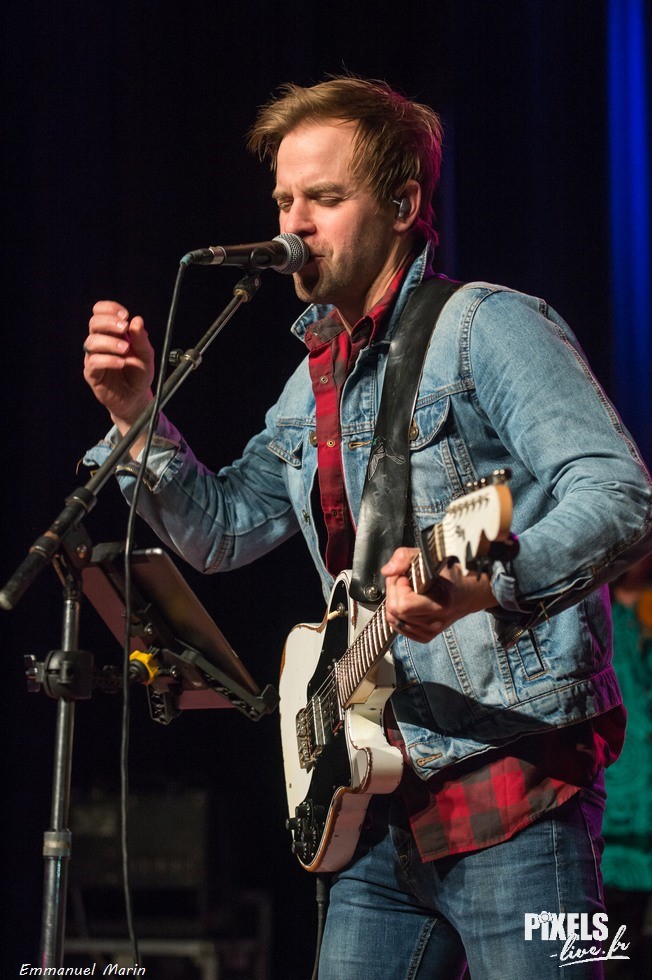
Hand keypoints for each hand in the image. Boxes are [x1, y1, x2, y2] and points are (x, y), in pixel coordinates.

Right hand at [83, 300, 154, 435]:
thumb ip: (141, 339)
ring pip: (91, 342)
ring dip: (109, 342)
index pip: (101, 312)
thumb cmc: (139, 374)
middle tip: (124, 328)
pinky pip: (94, 362)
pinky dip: (108, 360)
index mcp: (112, 334)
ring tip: (125, 349)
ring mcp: (94, 358)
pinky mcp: (92, 374)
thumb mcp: (146, 355)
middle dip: (108, 322)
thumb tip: (137, 320)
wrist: (136, 398)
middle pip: (93, 323)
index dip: (109, 309)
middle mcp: (100, 343)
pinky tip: (121, 363)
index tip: (125, 315)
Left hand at [382, 547, 495, 642]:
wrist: (469, 591)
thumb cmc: (451, 572)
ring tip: (406, 589)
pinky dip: (397, 614)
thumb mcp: (430, 555)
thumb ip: (405, 558)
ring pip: (394, 620)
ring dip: (394, 601)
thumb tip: (387, 571)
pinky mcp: (426, 636)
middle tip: (403, 579)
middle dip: (393, 591)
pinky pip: (398, 628)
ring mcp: (431, 631)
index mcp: (440, 603)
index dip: (398, 586)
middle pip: (395, 612)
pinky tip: (407, 602)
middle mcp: (436, 621)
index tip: (406, 575)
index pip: (403, 604)